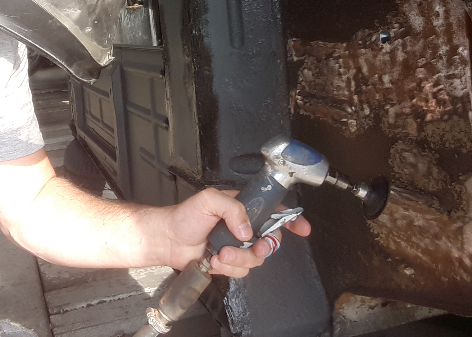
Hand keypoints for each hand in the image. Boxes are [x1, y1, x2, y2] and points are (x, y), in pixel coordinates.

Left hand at [161, 188, 310, 277]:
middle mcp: (244, 227)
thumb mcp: (209, 200)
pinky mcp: (229, 262)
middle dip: (264, 246)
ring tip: (221, 252)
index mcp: (243, 207)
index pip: (273, 211)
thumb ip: (233, 208)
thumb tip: (247, 230)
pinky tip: (214, 260)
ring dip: (239, 257)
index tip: (302, 228)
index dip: (291, 219)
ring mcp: (238, 246)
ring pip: (256, 259)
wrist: (169, 239)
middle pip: (271, 240)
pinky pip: (242, 270)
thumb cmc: (186, 215)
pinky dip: (229, 267)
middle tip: (254, 246)